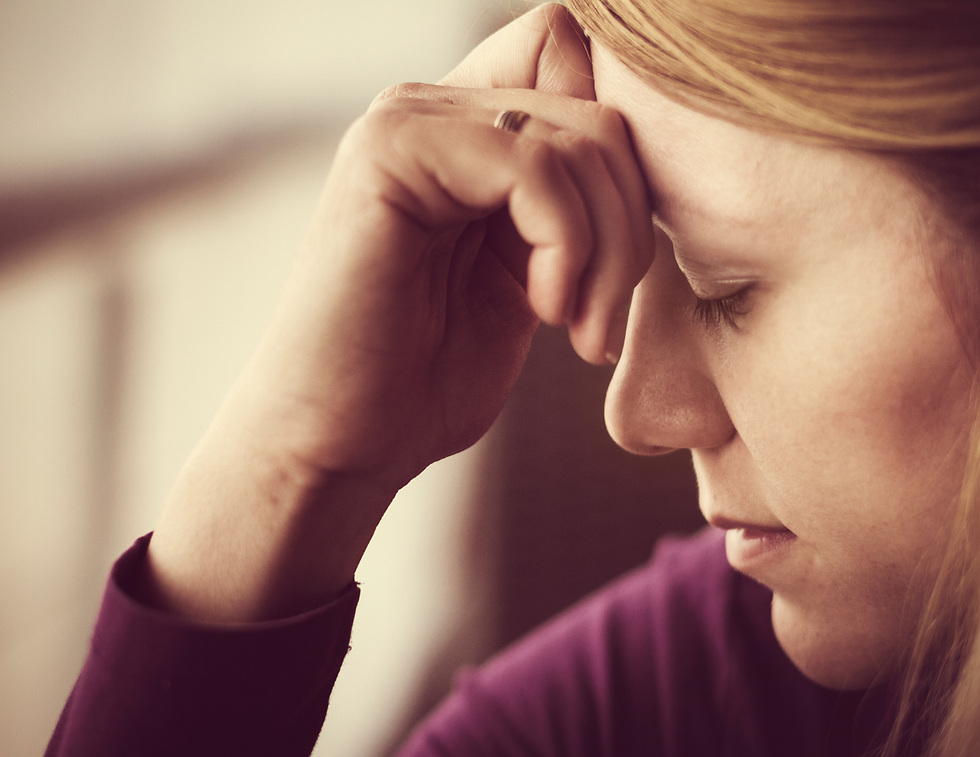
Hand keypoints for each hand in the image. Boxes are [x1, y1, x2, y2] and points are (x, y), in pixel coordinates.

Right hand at [142, 4, 653, 621]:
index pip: (583, 66)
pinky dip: (566, 248)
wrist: (340, 443)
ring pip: (582, 138)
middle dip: (630, 224)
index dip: (627, 162)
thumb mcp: (527, 282)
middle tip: (600, 318)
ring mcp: (408, 122)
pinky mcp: (391, 152)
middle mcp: (434, 109)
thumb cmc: (427, 380)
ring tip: (578, 329)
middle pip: (601, 107)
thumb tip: (646, 170)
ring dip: (606, 250)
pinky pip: (536, 168)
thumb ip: (569, 211)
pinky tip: (542, 312)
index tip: (615, 266)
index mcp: (466, 133)